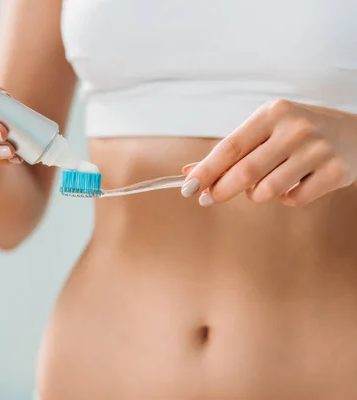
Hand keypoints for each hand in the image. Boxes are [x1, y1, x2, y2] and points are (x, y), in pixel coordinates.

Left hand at [181, 99, 356, 206]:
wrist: (355, 133)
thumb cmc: (296, 132)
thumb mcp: (264, 130)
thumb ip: (230, 152)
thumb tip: (189, 172)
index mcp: (272, 113)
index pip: (230, 147)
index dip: (206, 170)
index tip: (188, 187)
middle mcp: (296, 128)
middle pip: (245, 172)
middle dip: (221, 190)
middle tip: (208, 198)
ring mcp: (318, 150)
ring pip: (267, 190)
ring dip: (257, 194)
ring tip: (264, 183)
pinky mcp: (335, 172)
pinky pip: (294, 199)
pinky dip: (286, 198)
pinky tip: (294, 183)